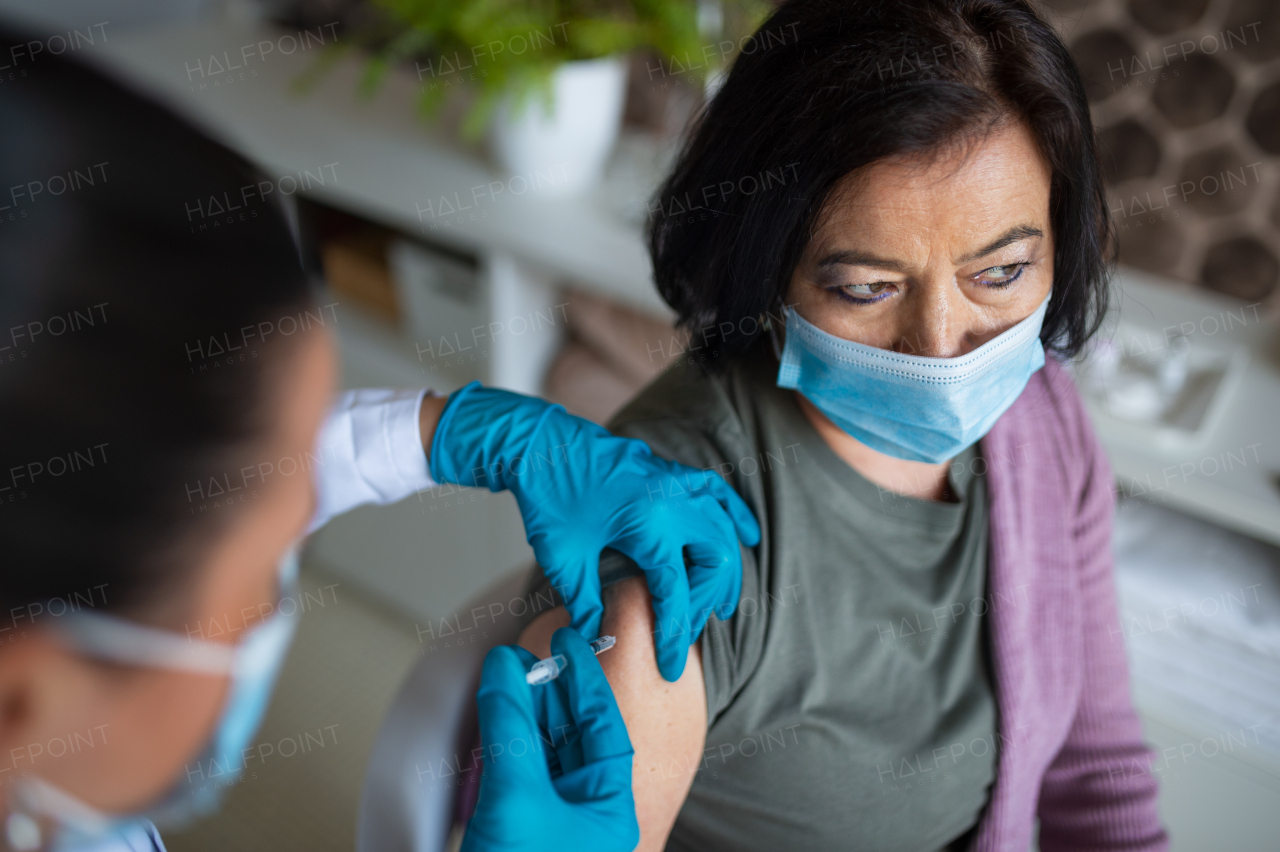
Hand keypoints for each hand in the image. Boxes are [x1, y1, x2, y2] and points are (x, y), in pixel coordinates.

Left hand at [429, 383, 759, 680]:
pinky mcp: (671, 472)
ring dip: (725, 569)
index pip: (677, 594)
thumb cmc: (549, 499)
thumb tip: (600, 639)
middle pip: (716, 563)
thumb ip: (587, 603)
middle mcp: (674, 502)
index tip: (670, 667)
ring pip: (724, 531)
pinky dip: (736, 517)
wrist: (539, 443)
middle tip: (690, 630)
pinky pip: (719, 495)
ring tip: (721, 603)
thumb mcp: (565, 560)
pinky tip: (748, 536)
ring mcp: (677, 482)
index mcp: (650, 525)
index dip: (675, 636)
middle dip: (707, 604)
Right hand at [461, 629, 637, 851]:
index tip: (565, 639)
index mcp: (610, 807)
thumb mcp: (515, 795)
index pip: (604, 724)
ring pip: (544, 749)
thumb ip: (510, 725)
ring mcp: (555, 819)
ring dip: (522, 712)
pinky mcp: (522, 826)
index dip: (584, 676)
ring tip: (502, 677)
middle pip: (572, 732)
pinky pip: (520, 770)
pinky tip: (494, 714)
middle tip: (518, 656)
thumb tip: (502, 664)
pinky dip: (507, 739)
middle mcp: (588, 811)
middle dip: (545, 691)